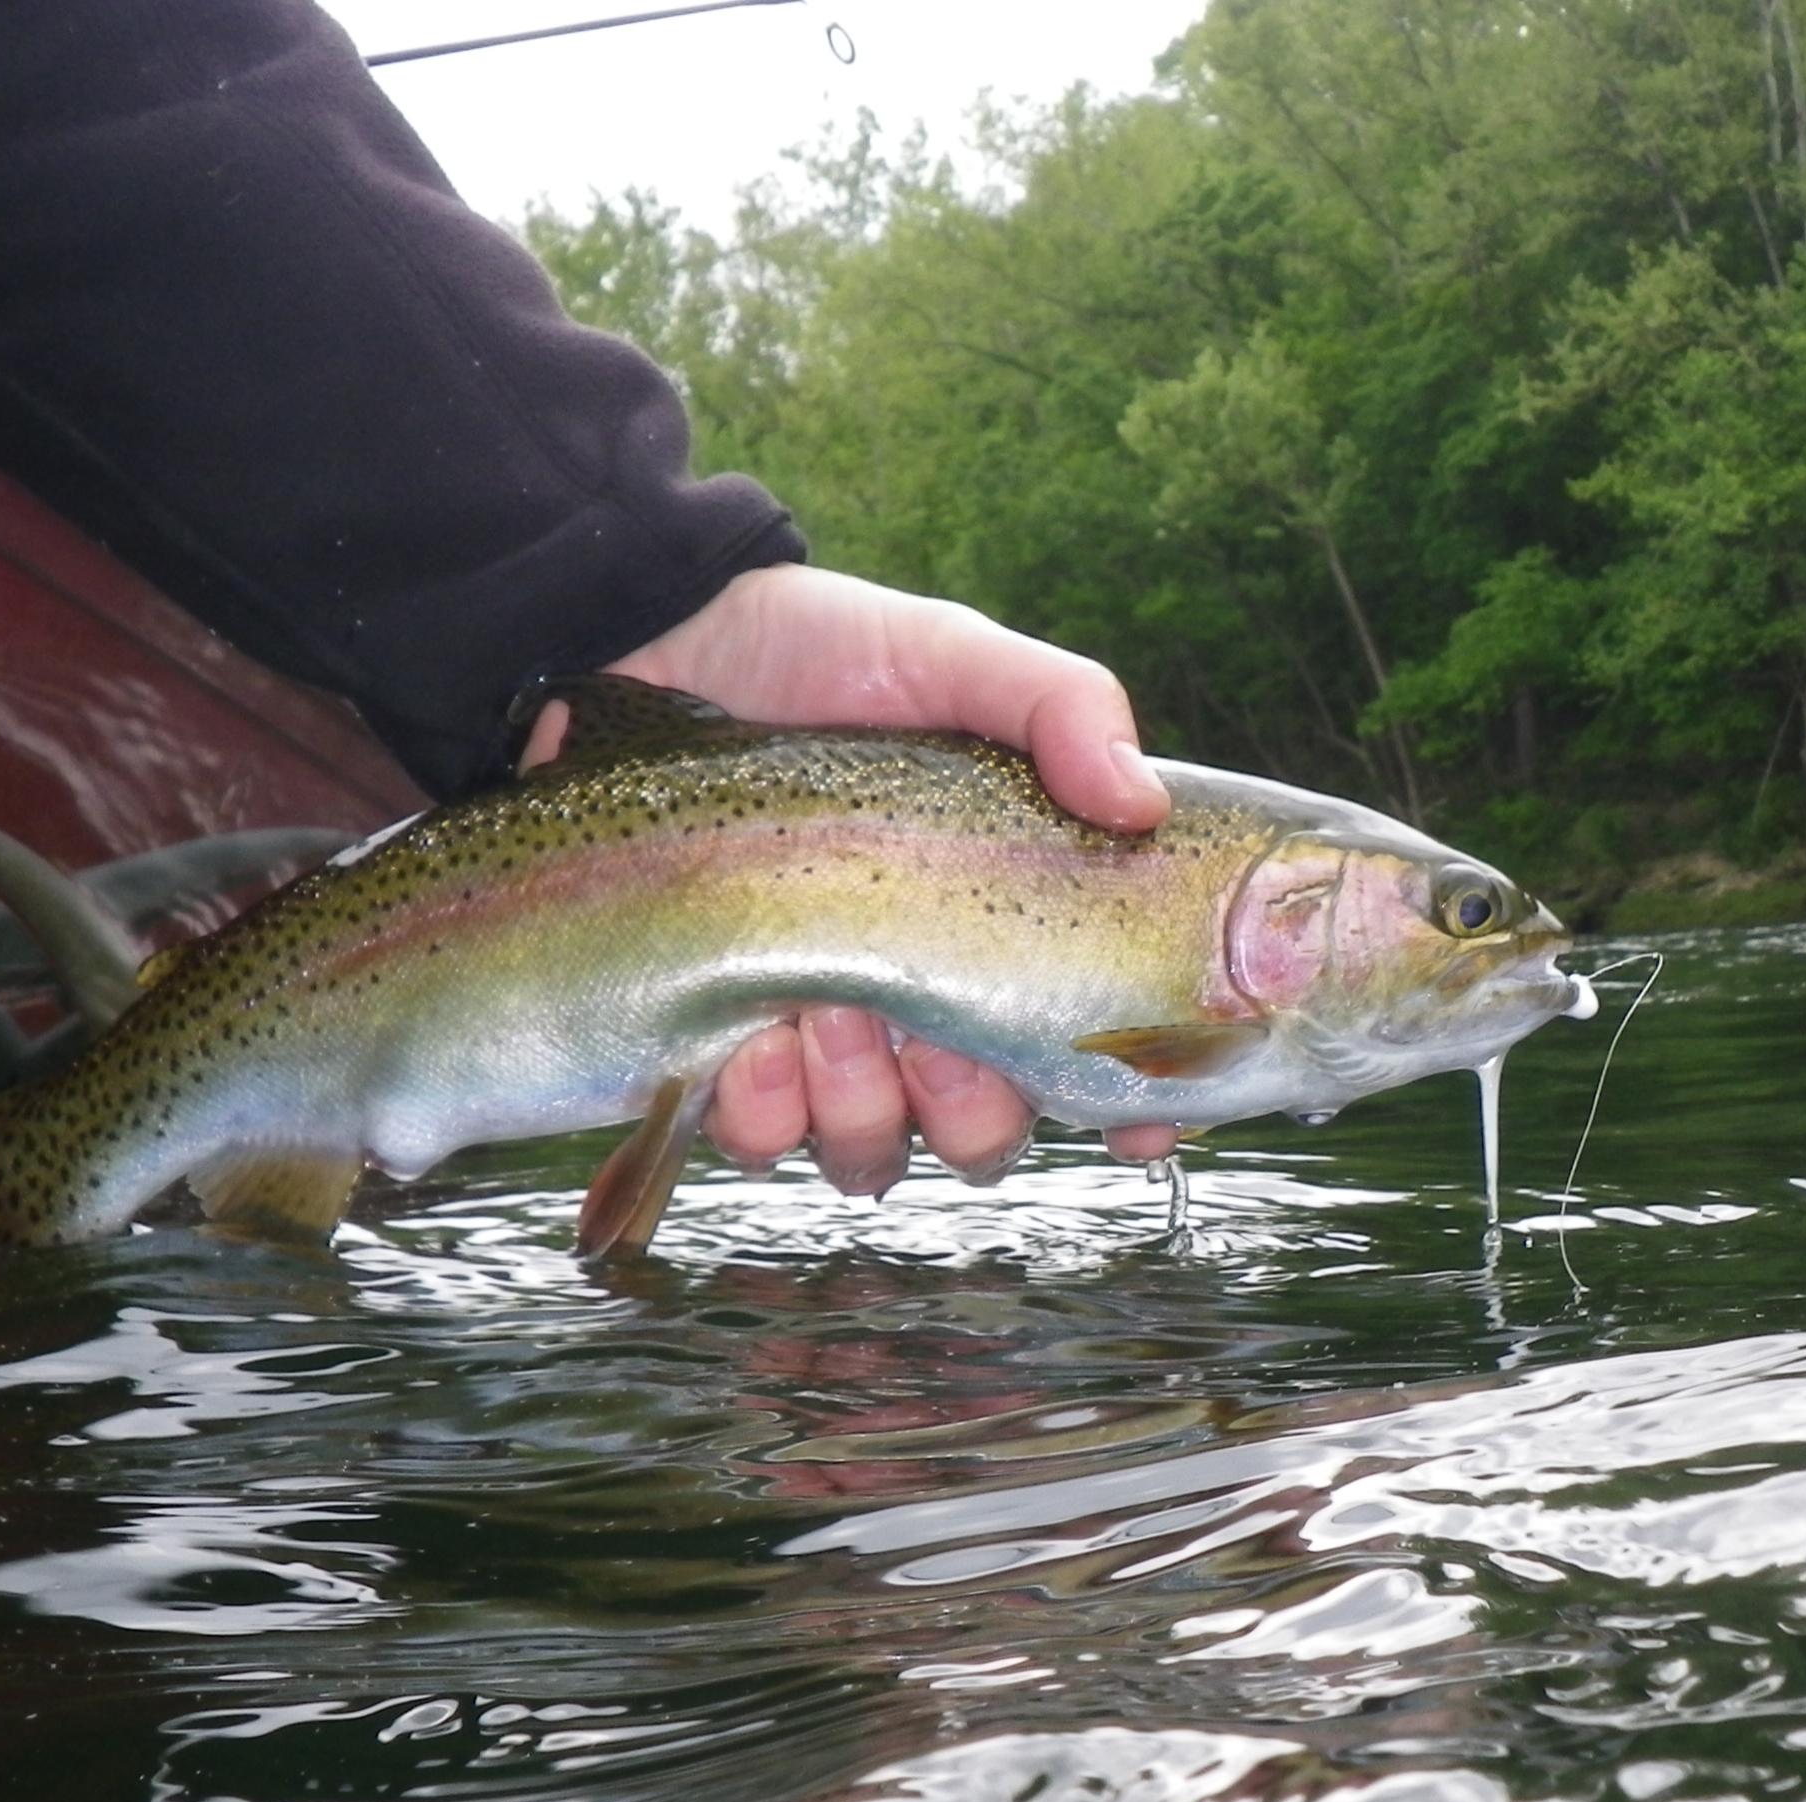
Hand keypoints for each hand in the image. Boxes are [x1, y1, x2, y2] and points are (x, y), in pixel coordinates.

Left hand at [524, 565, 1185, 1190]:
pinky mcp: (718, 1049)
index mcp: (1005, 929)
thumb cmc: (818, 655)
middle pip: (987, 1138)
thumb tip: (1138, 802)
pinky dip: (767, 1108)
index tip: (1145, 1125)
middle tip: (928, 1027)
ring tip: (824, 1008)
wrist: (661, 644)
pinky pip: (763, 1140)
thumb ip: (1059, 708)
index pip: (1101, 1055)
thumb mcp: (952, 658)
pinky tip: (750, 1034)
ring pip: (876, 1153)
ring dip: (863, 1104)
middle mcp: (922, 1004)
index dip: (1141, 1110)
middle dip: (970, 1107)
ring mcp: (820, 1040)